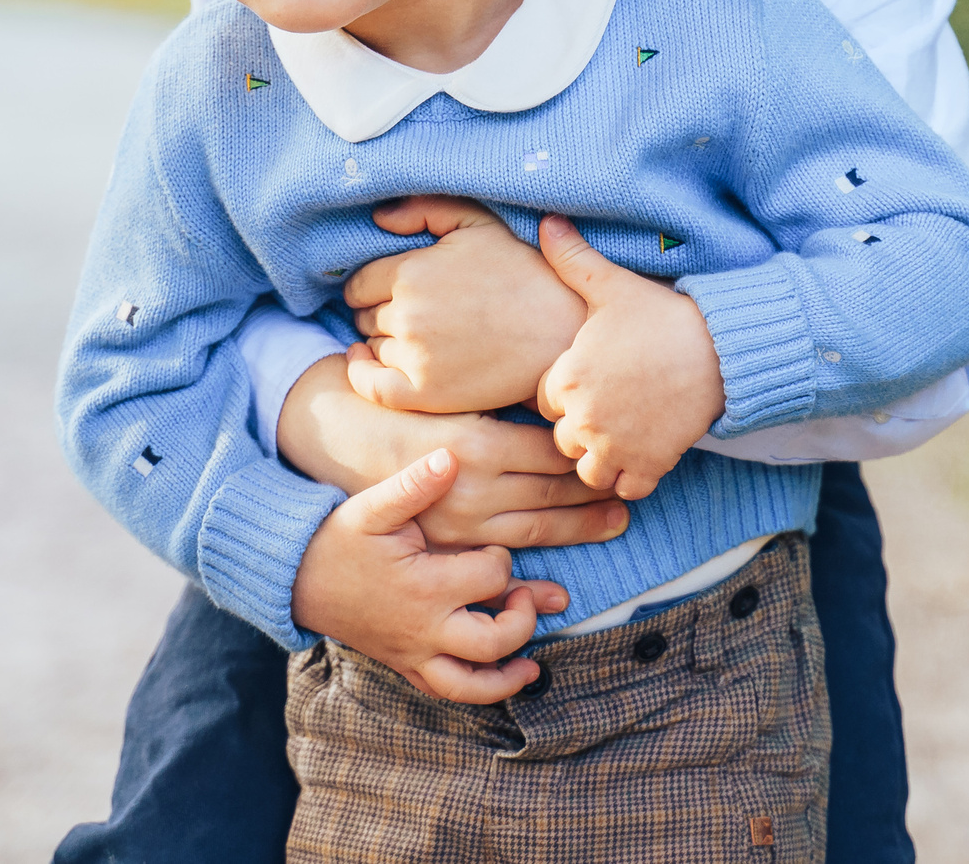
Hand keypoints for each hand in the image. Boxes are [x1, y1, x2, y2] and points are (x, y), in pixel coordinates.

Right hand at [277, 353, 628, 550]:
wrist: (332, 453)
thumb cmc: (389, 412)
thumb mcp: (440, 396)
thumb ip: (494, 398)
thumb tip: (552, 386)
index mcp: (476, 444)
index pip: (551, 451)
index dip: (588, 448)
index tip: (620, 439)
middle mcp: (474, 492)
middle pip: (554, 492)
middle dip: (597, 489)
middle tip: (636, 481)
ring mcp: (462, 529)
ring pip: (538, 530)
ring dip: (582, 526)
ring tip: (619, 519)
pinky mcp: (447, 555)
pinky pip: (503, 569)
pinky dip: (538, 573)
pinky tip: (564, 581)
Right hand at [290, 448, 565, 702]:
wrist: (297, 579)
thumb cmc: (339, 540)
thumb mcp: (372, 506)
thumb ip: (414, 484)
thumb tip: (450, 457)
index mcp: (424, 586)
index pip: (491, 576)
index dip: (501, 557)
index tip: (490, 545)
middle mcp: (424, 629)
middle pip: (494, 641)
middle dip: (521, 619)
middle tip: (522, 594)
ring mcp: (414, 654)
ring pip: (472, 686)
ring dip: (507, 678)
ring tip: (532, 666)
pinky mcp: (405, 666)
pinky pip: (446, 692)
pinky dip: (478, 691)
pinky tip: (499, 679)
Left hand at [342, 197, 584, 412]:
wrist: (565, 330)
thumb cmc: (524, 271)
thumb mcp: (479, 223)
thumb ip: (424, 210)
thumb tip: (377, 218)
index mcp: (412, 272)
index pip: (359, 283)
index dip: (370, 285)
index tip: (386, 289)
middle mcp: (407, 315)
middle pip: (365, 317)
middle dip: (379, 311)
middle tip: (413, 312)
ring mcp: (416, 357)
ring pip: (374, 348)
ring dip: (384, 341)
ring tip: (419, 335)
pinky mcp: (428, 394)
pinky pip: (373, 387)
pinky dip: (362, 374)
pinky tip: (366, 363)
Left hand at [534, 215, 726, 500]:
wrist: (722, 348)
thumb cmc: (662, 314)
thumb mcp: (612, 284)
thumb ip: (572, 258)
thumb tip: (546, 220)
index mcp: (567, 379)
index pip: (544, 401)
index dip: (566, 391)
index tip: (592, 377)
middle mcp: (585, 419)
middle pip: (562, 439)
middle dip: (581, 426)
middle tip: (612, 403)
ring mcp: (617, 447)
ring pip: (587, 470)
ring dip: (601, 457)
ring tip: (624, 430)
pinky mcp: (649, 466)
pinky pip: (625, 488)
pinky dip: (631, 476)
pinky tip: (645, 448)